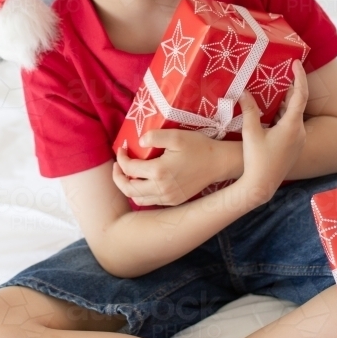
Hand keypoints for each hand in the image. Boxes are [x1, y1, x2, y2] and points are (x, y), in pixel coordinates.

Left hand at [111, 129, 227, 206]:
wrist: (219, 163)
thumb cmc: (198, 147)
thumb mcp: (176, 136)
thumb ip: (154, 136)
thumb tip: (138, 142)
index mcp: (159, 171)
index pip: (129, 168)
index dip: (121, 158)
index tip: (122, 148)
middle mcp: (161, 188)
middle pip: (128, 189)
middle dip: (118, 176)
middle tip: (117, 165)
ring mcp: (168, 198)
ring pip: (138, 199)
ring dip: (128, 187)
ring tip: (126, 174)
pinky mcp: (174, 201)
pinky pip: (150, 201)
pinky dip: (140, 193)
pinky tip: (142, 181)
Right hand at [235, 59, 308, 203]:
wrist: (263, 185)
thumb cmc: (257, 159)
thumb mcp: (250, 132)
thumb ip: (249, 110)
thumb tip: (244, 91)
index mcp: (292, 125)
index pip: (300, 95)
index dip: (299, 77)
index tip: (296, 63)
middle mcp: (299, 131)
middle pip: (297, 104)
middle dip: (289, 88)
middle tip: (279, 75)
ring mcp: (298, 139)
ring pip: (293, 114)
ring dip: (284, 103)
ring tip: (271, 91)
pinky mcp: (294, 146)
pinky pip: (291, 124)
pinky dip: (282, 114)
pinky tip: (269, 113)